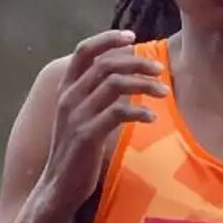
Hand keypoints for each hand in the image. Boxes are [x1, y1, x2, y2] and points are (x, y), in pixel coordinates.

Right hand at [41, 29, 167, 205]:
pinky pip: (118, 112)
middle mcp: (69, 97)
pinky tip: (151, 118)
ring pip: (115, 84)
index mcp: (66, 89)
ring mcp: (77, 115)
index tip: (132, 37)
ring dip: (144, 85)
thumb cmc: (75, 149)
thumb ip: (94, 93)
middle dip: (136, 62)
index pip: (84, 51)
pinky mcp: (88, 135)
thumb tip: (123, 74)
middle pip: (106, 64)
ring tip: (164, 92)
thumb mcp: (79, 115)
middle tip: (159, 69)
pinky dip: (139, 111)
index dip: (107, 39)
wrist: (58, 185)